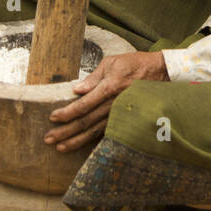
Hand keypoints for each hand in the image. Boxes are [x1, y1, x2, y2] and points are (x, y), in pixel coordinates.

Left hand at [44, 51, 167, 150]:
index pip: (84, 104)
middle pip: (86, 122)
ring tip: (60, 148)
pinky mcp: (127, 120)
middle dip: (66, 132)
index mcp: (109, 88)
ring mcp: (121, 115)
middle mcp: (115, 105)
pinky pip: (108, 134)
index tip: (53, 118)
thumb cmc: (136, 64)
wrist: (162, 73)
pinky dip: (94, 142)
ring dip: (76, 141)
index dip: (67, 112)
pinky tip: (82, 148)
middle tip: (48, 139)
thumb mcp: (113, 62)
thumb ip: (94, 77)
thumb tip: (77, 90)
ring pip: (95, 132)